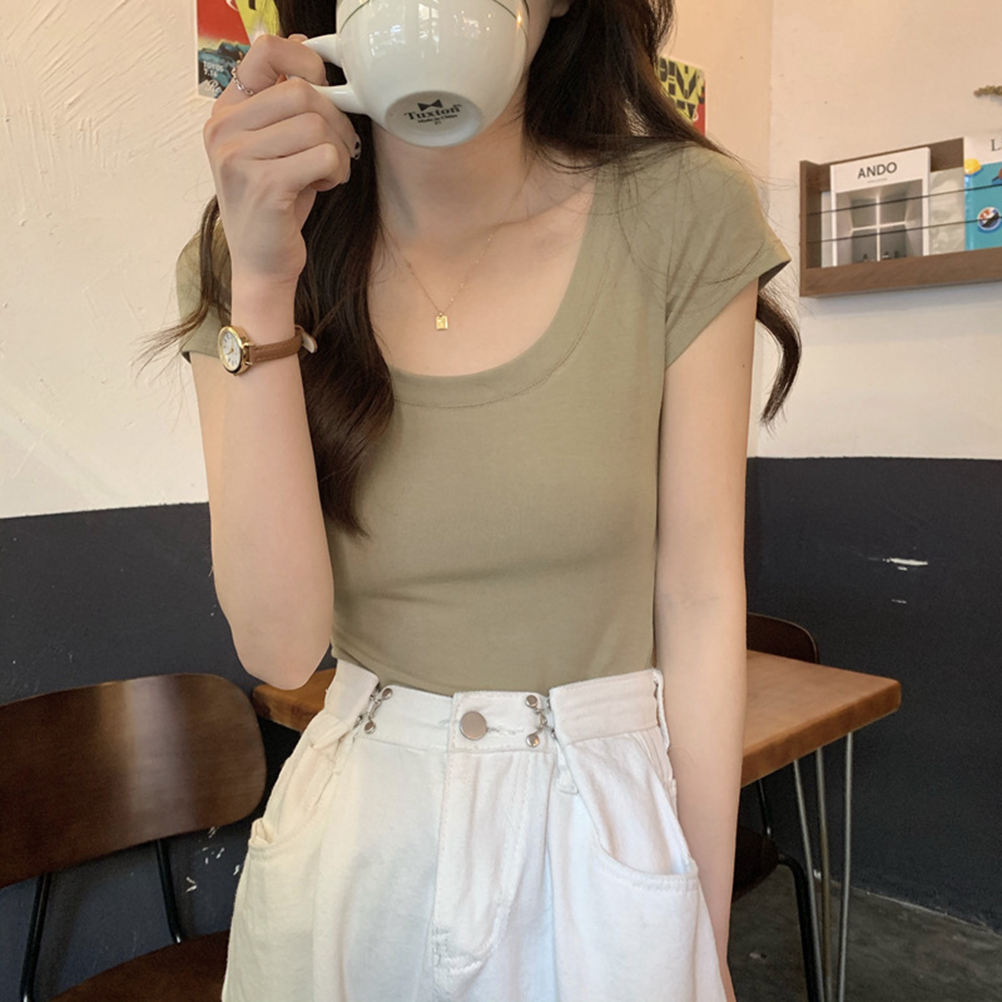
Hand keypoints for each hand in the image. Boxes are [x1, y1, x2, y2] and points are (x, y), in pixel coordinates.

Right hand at [202, 33, 361, 288]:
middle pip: (302, 91)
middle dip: (335, 120)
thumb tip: (300, 45)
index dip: (306, 64)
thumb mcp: (276, 145)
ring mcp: (239, 157)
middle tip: (337, 149)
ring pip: (316, 124)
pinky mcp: (265, 186)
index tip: (322, 91)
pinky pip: (323, 156)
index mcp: (226, 113)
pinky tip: (324, 186)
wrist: (262, 263)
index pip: (264, 52)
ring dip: (338, 150)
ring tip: (328, 173)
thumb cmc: (276, 204)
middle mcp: (224, 130)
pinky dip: (336, 172)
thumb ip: (283, 100)